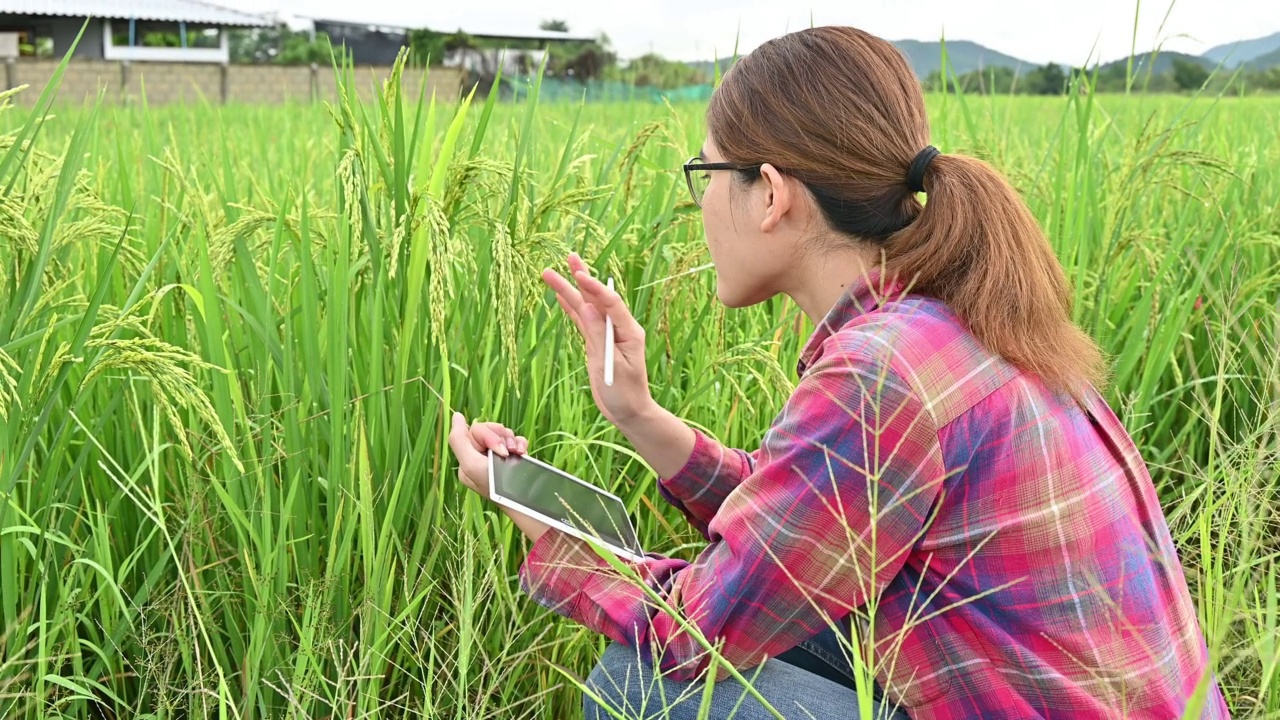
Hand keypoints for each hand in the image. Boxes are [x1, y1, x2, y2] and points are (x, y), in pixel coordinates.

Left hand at [446, 412, 527, 499]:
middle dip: (500, 436)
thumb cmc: (496, 485)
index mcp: (468, 460)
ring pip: (502, 433)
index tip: (498, 449)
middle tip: (507, 451)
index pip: (474, 432)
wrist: (525, 499)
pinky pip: (515, 439)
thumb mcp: (470, 464)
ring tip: (516, 453)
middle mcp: (481, 458)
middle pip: (488, 430)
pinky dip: (520, 443)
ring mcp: (498, 457)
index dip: (487, 435)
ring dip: (512, 440)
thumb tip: (456, 415)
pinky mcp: (513, 457)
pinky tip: (522, 452)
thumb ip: (458, 440)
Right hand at [541, 253, 654, 426]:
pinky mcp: (596, 343)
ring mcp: (607, 334)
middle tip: (569, 257)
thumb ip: (597, 335)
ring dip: (570, 291)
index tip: (578, 274)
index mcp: (629, 331)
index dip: (594, 287)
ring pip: (586, 308)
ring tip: (552, 273)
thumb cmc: (625, 393)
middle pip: (597, 299)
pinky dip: (570, 309)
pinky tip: (560, 296)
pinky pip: (581, 322)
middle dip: (581, 278)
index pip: (610, 303)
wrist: (629, 412)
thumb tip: (585, 307)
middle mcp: (618, 328)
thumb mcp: (610, 365)